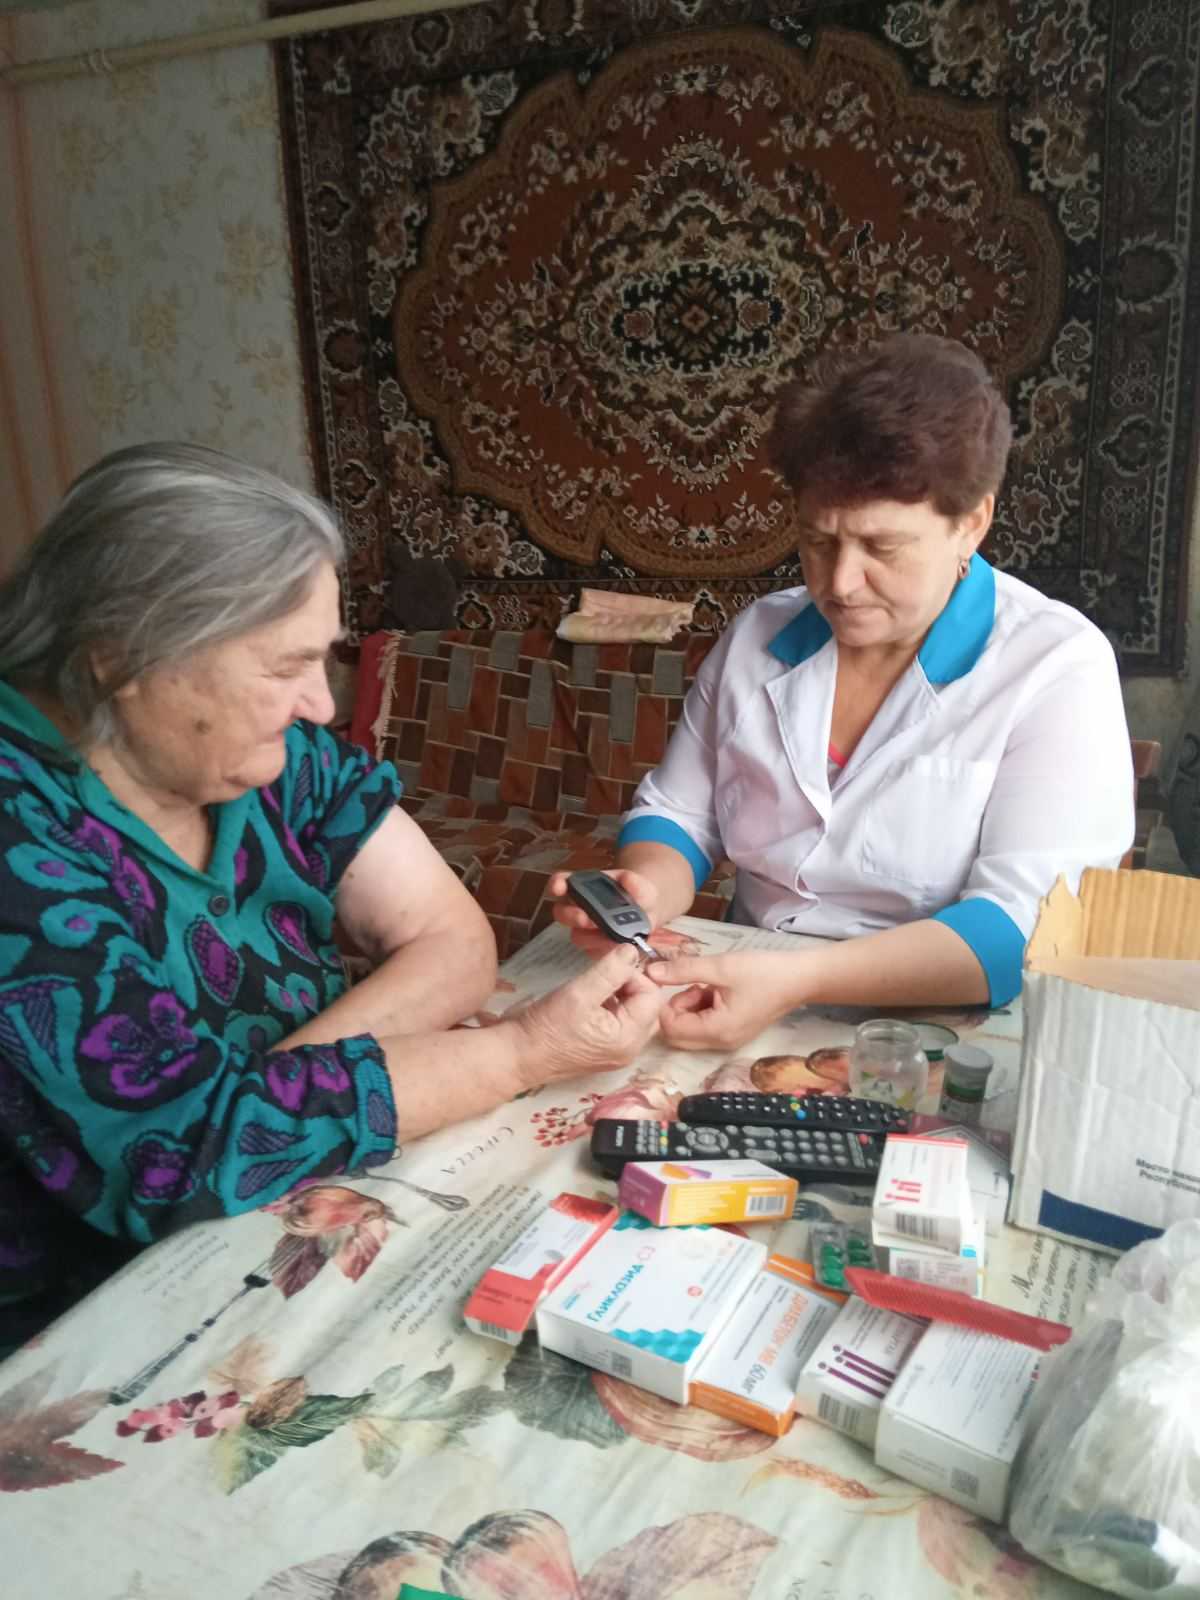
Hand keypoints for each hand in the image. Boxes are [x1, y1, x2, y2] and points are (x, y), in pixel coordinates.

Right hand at [513, 945, 661, 1087]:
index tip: (609, 966)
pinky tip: (588, 998)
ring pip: (633, 1011)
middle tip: (602, 974)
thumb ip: (610, 970)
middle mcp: (629, 1048)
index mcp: (629, 1038)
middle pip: (646, 1005)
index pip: (652, 995)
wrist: (517, 1056)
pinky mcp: (603, 1048)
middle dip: (629, 983)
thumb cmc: (546, 1028)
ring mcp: (616, 1050)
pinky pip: (619, 1021)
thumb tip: (632, 950)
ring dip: (619, 992)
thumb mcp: (579, 993)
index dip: (634, 974)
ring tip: (592, 985)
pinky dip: (610, 1004)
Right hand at [546, 869, 663, 958]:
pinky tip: (618, 947)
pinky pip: (593, 952)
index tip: (559, 887)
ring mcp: (584, 931)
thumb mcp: (640, 885)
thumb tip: (627, 880)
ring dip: (591, 937)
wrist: (647, 916)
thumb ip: (635, 883)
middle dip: (572, 916)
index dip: (557, 884)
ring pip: (577, 936)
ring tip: (609, 938)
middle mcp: (578, 909)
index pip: (561, 882)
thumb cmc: (638, 897)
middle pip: (562, 912)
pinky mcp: (594, 949)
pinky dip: (605, 950)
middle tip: (585, 919)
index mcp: (583, 888)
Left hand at [645, 950, 808, 1050]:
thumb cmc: (762, 972)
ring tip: (709, 985)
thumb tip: (650, 972)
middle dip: (677, 1008)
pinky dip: (702, 1009)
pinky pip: (704, 1027)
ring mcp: (727, 1041)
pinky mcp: (733, 1034)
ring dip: (690, 1007)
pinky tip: (717, 991)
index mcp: (716, 1030)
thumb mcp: (720, 967)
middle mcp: (720, 1043)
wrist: (800, 979)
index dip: (665, 1005)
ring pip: (689, 1031)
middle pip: (677, 1035)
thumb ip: (682, 970)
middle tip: (695, 985)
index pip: (670, 1028)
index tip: (677, 982)